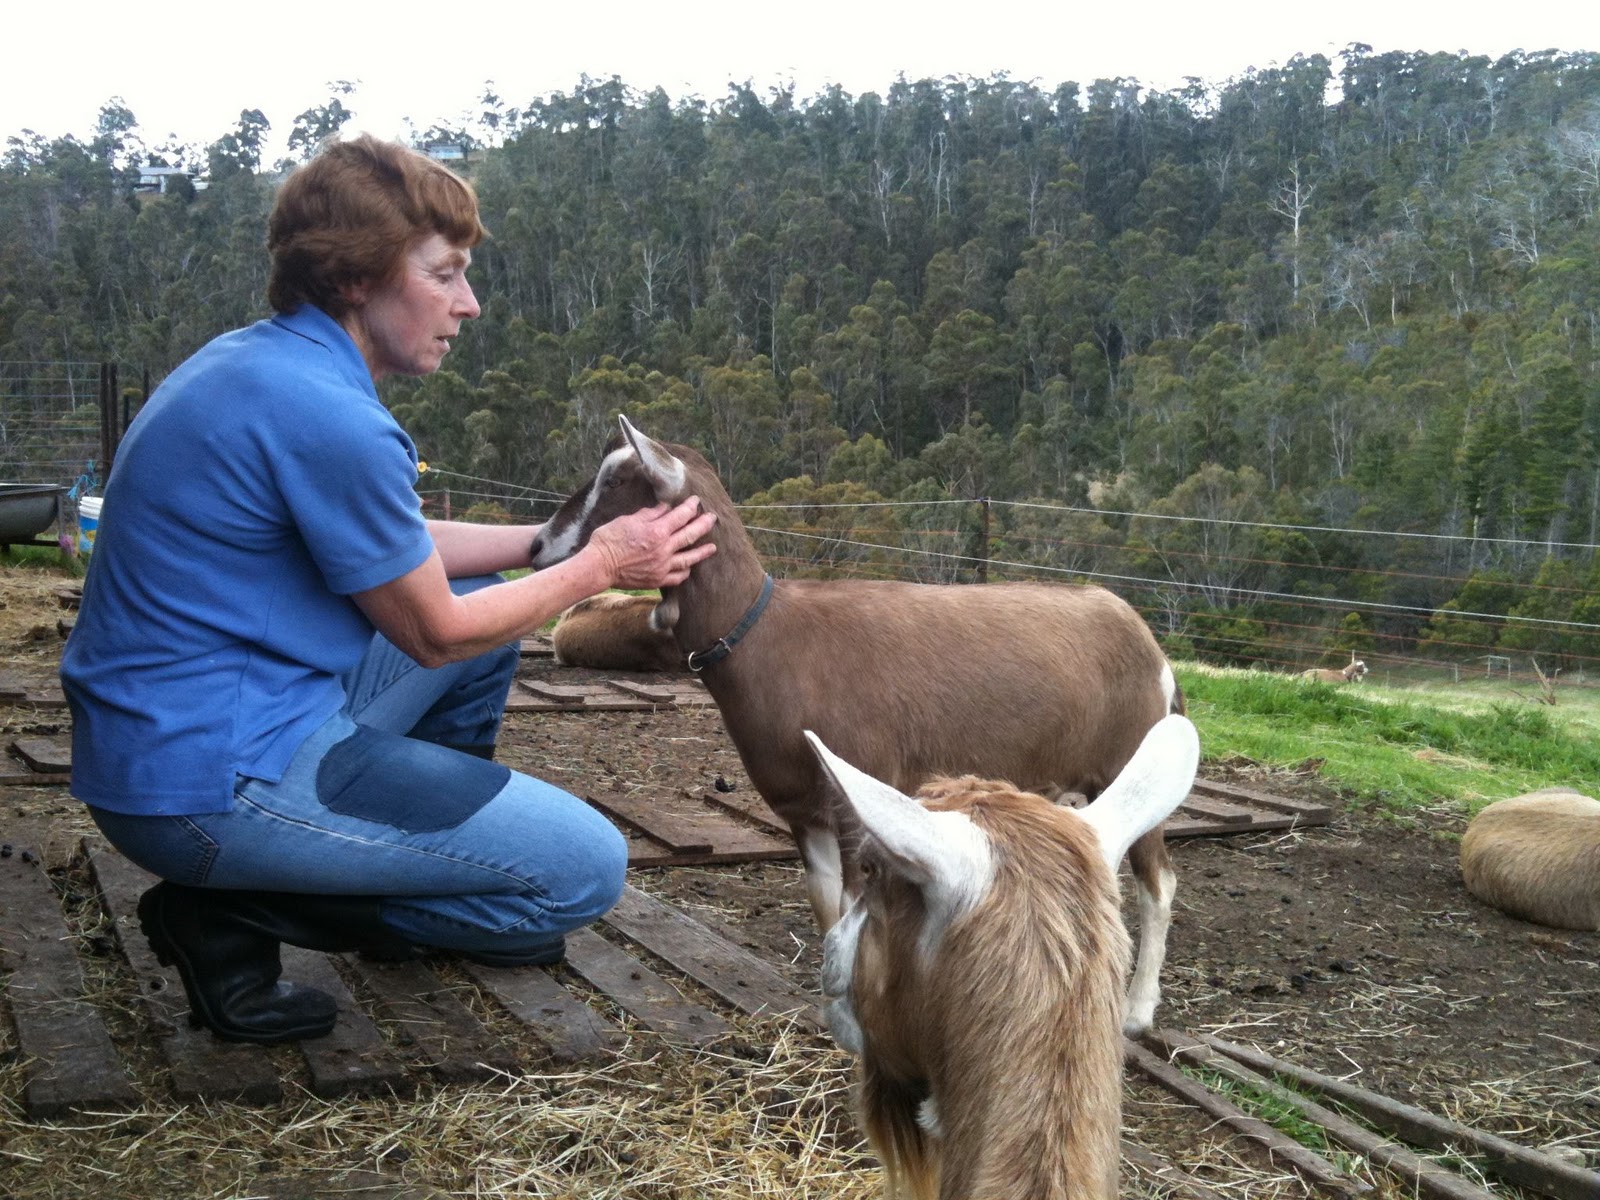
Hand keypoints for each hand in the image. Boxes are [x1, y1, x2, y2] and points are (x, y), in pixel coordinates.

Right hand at [587, 496, 716, 589]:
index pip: (680, 516)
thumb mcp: (628, 520)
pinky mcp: (656, 579)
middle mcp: (664, 549)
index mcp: (656, 531)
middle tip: (712, 519)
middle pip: (690, 535)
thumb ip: (649, 514)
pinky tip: (689, 568)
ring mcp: (662, 566)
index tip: (696, 501)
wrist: (599, 566)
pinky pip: (677, 577)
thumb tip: (665, 507)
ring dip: (702, 552)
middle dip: (703, 525)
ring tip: (712, 548)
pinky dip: (685, 572)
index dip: (690, 507)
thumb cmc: (608, 540)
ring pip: (688, 559)